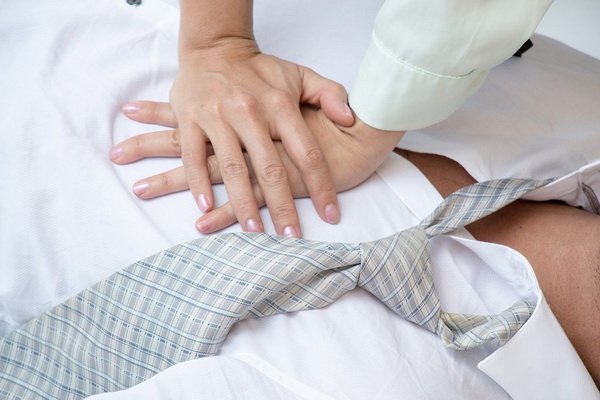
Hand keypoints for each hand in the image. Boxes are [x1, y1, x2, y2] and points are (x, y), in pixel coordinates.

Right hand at [153, 36, 353, 236]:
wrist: (214, 47)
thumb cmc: (259, 69)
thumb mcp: (300, 75)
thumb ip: (329, 94)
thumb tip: (351, 119)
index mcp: (280, 105)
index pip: (307, 152)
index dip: (321, 186)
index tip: (330, 214)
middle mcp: (250, 112)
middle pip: (270, 168)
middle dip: (283, 206)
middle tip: (291, 236)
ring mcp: (217, 116)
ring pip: (232, 168)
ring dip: (243, 204)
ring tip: (255, 231)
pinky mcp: (190, 119)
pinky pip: (193, 156)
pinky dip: (198, 183)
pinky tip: (207, 208)